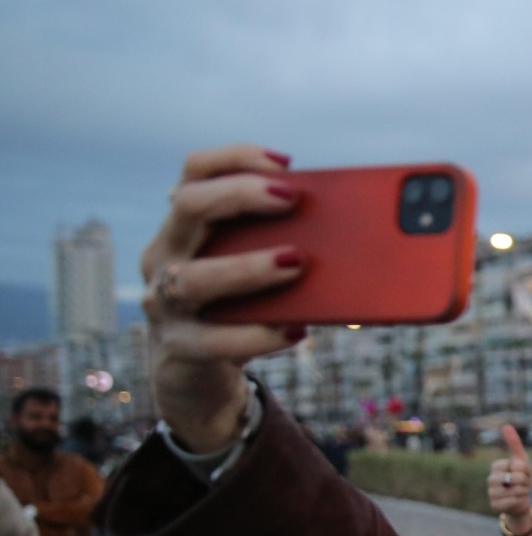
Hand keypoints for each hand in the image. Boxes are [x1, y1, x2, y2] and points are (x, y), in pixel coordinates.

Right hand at [140, 145, 307, 451]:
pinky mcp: (178, 348)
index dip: (236, 158)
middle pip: (189, 206)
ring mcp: (164, 303)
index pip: (195, 171)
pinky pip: (213, 341)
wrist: (200, 377)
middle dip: (241, 196)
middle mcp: (165, 255)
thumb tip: (363, 232)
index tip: (287, 163)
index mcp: (187, 226)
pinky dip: (256, 336)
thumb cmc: (239, 309)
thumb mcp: (258, 271)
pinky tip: (295, 332)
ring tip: (296, 263)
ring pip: (195, 277)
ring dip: (248, 267)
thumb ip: (287, 244)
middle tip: (293, 200)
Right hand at [488, 425, 531, 532]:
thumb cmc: (522, 479)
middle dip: (526, 481)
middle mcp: (491, 479)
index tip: (522, 472)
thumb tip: (505, 425)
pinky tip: (517, 501)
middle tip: (523, 484)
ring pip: (516, 490)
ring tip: (521, 492)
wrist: (522, 500)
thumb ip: (514, 444)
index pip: (514, 464)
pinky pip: (513, 501)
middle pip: (516, 477)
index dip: (523, 469)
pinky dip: (521, 501)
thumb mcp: (522, 461)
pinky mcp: (495, 506)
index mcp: (496, 467)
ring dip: (524, 491)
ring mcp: (491, 493)